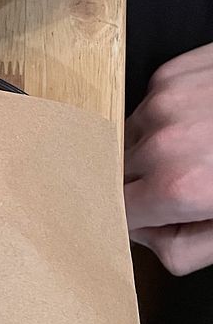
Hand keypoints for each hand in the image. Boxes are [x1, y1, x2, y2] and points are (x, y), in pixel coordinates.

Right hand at [124, 43, 212, 275]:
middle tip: (193, 182)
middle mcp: (159, 143)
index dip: (140, 217)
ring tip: (205, 146)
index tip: (160, 215)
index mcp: (176, 189)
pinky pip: (148, 106)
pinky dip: (169, 117)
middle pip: (120, 174)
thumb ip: (182, 248)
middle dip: (146, 183)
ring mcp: (161, 102)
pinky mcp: (167, 75)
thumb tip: (146, 238)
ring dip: (156, 147)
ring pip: (132, 138)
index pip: (119, 211)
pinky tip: (204, 119)